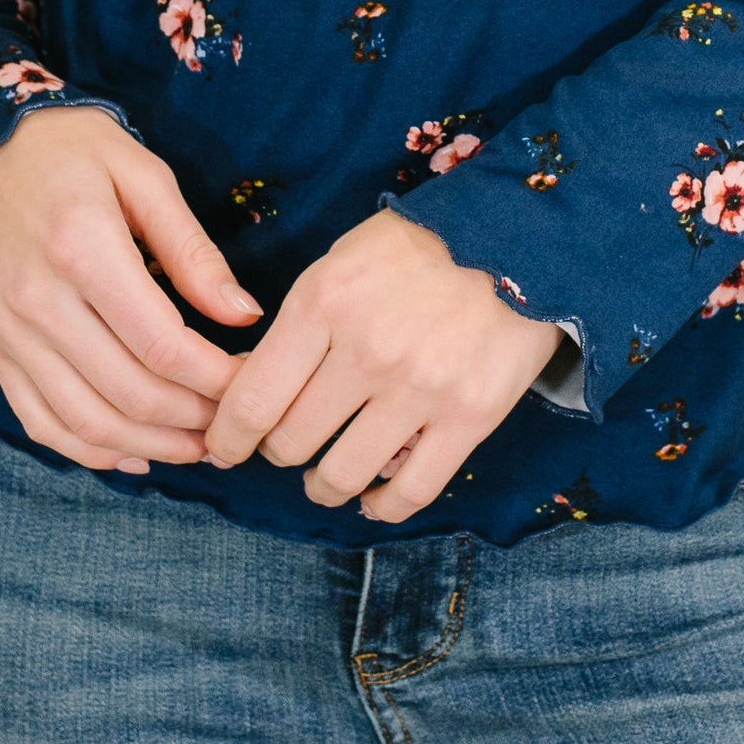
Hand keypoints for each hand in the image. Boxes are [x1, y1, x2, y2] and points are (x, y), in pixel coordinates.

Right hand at [0, 103, 257, 473]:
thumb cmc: (72, 152)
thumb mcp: (144, 176)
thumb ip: (193, 251)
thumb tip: (244, 314)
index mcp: (82, 250)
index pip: (162, 344)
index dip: (216, 377)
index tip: (252, 377)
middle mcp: (38, 301)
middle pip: (130, 392)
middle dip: (195, 418)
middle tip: (235, 418)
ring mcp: (8, 333)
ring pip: (87, 421)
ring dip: (151, 446)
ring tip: (198, 446)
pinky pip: (42, 421)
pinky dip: (91, 451)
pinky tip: (135, 453)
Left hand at [203, 202, 568, 523]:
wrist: (520, 236)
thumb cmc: (420, 247)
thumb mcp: (342, 260)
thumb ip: (298, 321)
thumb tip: (252, 383)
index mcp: (323, 303)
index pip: (252, 399)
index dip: (227, 437)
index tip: (223, 447)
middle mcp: (366, 351)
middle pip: (289, 443)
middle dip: (277, 452)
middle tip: (286, 444)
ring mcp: (420, 388)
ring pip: (340, 475)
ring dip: (322, 486)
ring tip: (324, 478)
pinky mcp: (469, 417)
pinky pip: (410, 491)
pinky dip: (381, 507)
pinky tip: (371, 497)